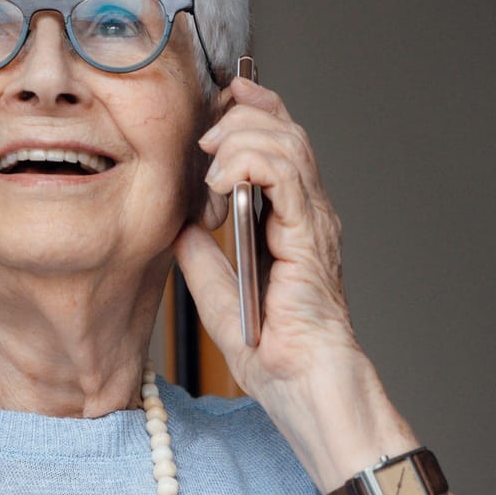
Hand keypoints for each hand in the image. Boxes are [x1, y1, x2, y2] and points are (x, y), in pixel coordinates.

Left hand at [173, 75, 364, 402]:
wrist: (306, 390)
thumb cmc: (280, 359)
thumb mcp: (221, 302)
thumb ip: (203, 261)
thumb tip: (180, 226)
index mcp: (294, 225)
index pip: (280, 146)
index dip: (251, 112)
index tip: (215, 104)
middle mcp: (310, 216)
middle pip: (287, 131)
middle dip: (243, 111)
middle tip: (204, 129)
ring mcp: (315, 224)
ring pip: (288, 142)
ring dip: (241, 133)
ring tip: (208, 154)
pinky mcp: (309, 237)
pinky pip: (286, 174)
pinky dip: (248, 161)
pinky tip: (219, 178)